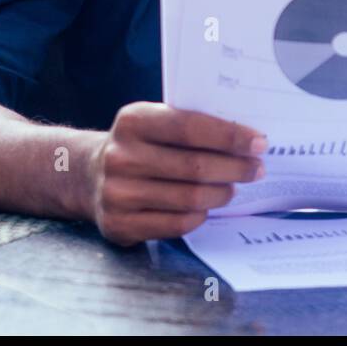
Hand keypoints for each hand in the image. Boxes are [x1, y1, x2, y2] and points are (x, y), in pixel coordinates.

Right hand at [86, 101, 266, 243]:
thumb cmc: (139, 145)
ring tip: (234, 187)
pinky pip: (177, 224)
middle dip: (236, 168)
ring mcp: (117, 193)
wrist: (87, 175)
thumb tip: (247, 140)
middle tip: (257, 169)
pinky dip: (200, 215)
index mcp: (133, 121)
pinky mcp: (119, 225)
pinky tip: (208, 206)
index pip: (191, 128)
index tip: (259, 143)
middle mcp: (121, 156)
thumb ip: (191, 125)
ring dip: (222, 193)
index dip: (230, 136)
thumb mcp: (154, 122)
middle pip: (196, 166)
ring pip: (190, 198)